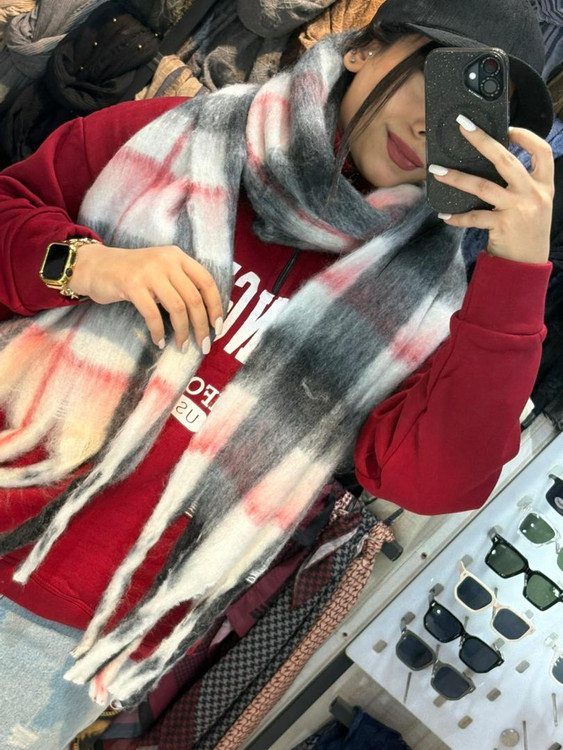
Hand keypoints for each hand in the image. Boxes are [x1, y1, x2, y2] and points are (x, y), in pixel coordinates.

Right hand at [70, 243, 222, 351]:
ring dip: (183, 332)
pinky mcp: (131, 284)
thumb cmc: (132, 275)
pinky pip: (152, 314)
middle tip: (204, 345)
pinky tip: (159, 341)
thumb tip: (205, 315)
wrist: (95, 266)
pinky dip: (158, 331)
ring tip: (183, 347)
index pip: (206, 282)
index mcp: (178, 257)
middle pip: (194, 298)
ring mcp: (149, 271)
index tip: (218, 328)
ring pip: (177, 308)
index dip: (216, 307)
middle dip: (201, 326)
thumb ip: (181, 284)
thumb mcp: (161, 271)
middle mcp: (166, 260)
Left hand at [429, 118, 554, 264]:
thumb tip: (490, 163)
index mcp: (543, 185)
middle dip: (483, 141)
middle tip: (463, 126)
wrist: (528, 264)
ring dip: (457, 178)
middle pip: (506, 161)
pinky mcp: (502, 226)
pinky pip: (474, 217)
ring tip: (436, 171)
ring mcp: (517, 209)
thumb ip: (521, 185)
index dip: (525, 136)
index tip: (507, 128)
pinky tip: (444, 216)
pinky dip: (457, 217)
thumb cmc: (526, 230)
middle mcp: (532, 194)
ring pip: (482, 187)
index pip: (541, 151)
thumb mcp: (534, 204)